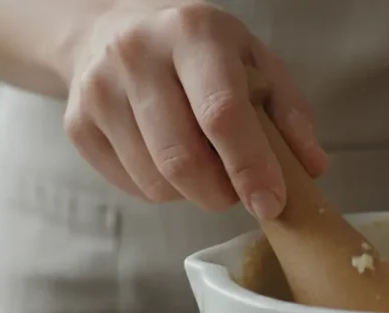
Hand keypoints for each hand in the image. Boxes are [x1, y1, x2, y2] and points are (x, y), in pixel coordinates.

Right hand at [60, 1, 326, 217]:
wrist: (112, 32)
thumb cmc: (200, 54)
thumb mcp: (255, 62)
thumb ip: (290, 114)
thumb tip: (312, 169)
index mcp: (193, 33)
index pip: (221, 113)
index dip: (250, 167)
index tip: (270, 204)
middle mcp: (137, 55)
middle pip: (182, 158)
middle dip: (220, 194)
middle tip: (237, 194)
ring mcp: (99, 90)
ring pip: (155, 180)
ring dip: (193, 194)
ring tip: (206, 168)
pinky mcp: (77, 124)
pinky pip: (132, 186)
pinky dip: (162, 191)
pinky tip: (170, 161)